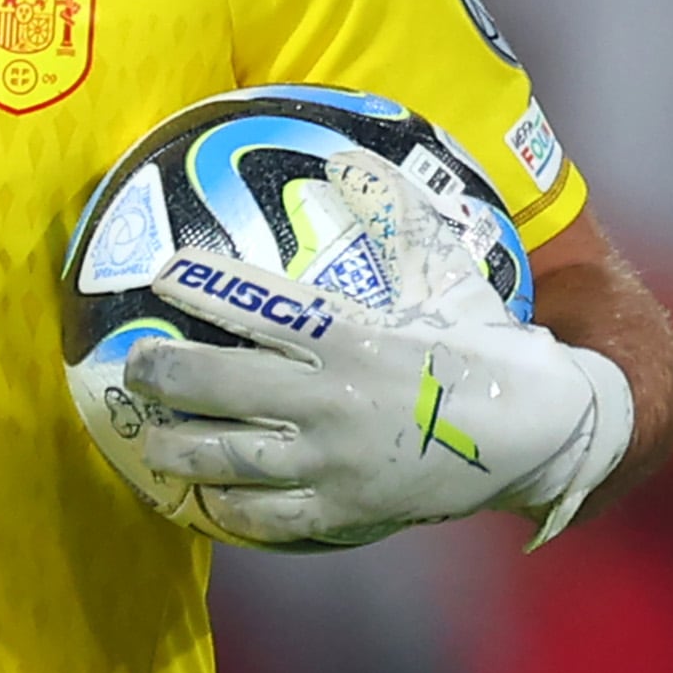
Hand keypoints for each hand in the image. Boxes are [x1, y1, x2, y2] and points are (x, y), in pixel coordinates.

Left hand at [122, 249, 632, 549]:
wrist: (540, 431)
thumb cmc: (482, 343)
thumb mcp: (445, 273)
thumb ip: (394, 216)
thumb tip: (348, 156)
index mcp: (351, 338)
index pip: (258, 305)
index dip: (202, 286)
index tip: (161, 271)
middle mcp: (331, 401)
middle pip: (222, 386)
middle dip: (165, 376)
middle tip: (132, 368)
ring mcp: (334, 463)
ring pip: (232, 458)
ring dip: (180, 447)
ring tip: (150, 438)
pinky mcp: (346, 512)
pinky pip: (270, 516)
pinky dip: (231, 507)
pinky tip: (204, 498)